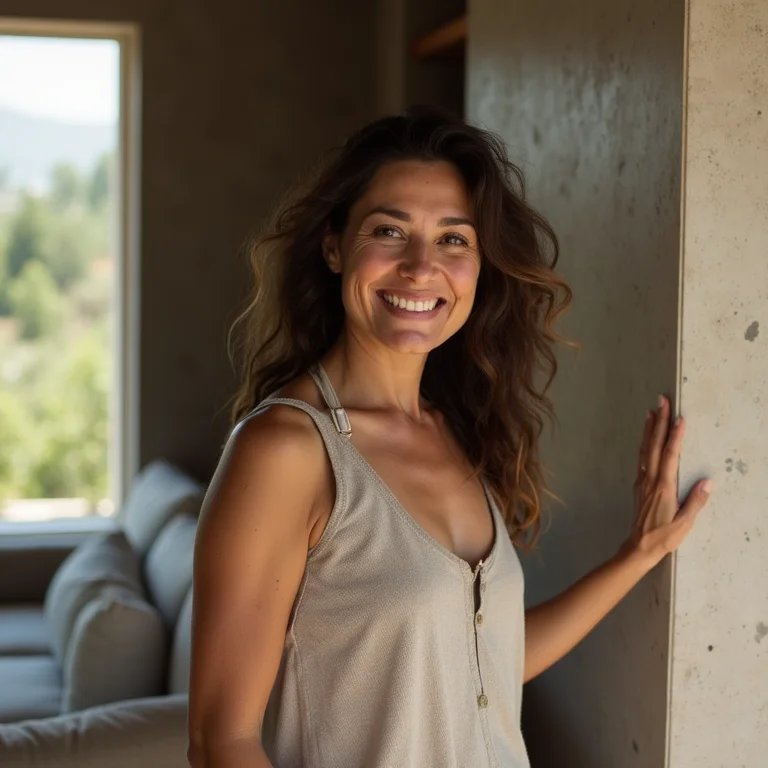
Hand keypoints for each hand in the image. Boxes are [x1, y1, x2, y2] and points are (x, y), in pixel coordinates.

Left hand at [623, 395, 712, 567]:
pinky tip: (646, 439)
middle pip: (654, 446)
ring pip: (645, 450)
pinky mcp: (639, 486)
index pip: (670, 456)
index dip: (675, 436)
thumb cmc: (664, 537)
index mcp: (663, 487)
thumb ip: (696, 502)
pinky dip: (644, 445)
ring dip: (649, 430)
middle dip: (659, 422)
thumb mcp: (685, 523)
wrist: (639, 547)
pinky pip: (641, 459)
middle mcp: (650, 480)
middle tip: (661, 402)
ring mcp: (643, 481)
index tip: (680, 418)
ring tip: (651, 412)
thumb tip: (708, 482)